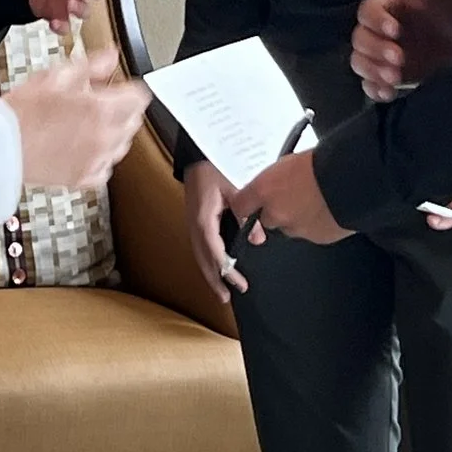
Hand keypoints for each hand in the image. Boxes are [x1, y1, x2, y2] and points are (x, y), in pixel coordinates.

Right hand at [2, 45, 148, 189]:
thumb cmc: (21, 113)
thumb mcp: (56, 76)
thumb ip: (91, 65)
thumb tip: (111, 57)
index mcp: (100, 109)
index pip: (140, 97)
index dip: (130, 88)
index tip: (121, 87)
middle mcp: (104, 137)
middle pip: (134, 121)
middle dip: (123, 109)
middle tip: (100, 102)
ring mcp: (95, 160)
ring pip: (123, 145)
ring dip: (113, 133)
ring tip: (88, 125)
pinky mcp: (83, 179)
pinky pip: (105, 168)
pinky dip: (100, 158)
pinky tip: (83, 148)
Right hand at [183, 160, 247, 300]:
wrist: (198, 153)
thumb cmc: (215, 167)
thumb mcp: (235, 188)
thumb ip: (247, 214)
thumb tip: (258, 240)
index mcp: (203, 218)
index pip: (214, 252)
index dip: (225, 270)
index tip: (237, 283)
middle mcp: (195, 225)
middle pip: (203, 259)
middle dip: (215, 279)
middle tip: (227, 298)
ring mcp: (193, 223)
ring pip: (200, 255)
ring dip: (210, 273)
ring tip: (222, 290)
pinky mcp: (195, 221)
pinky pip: (201, 247)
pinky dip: (209, 261)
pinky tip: (217, 268)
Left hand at [228, 151, 350, 245]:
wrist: (357, 180)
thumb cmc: (328, 162)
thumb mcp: (292, 160)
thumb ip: (277, 177)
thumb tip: (275, 184)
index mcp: (266, 189)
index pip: (241, 204)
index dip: (247, 204)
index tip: (250, 202)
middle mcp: (276, 213)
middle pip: (267, 219)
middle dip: (277, 211)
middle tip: (295, 196)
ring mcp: (296, 228)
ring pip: (290, 227)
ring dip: (299, 218)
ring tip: (318, 200)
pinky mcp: (316, 238)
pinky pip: (311, 233)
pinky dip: (317, 224)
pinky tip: (329, 208)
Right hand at [352, 0, 451, 101]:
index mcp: (388, 6)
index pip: (367, 11)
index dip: (376, 20)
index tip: (395, 31)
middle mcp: (379, 30)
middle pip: (360, 39)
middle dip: (376, 50)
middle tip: (399, 58)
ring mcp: (382, 55)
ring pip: (360, 62)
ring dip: (372, 70)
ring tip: (395, 78)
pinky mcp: (389, 77)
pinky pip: (370, 85)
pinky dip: (374, 90)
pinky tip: (389, 92)